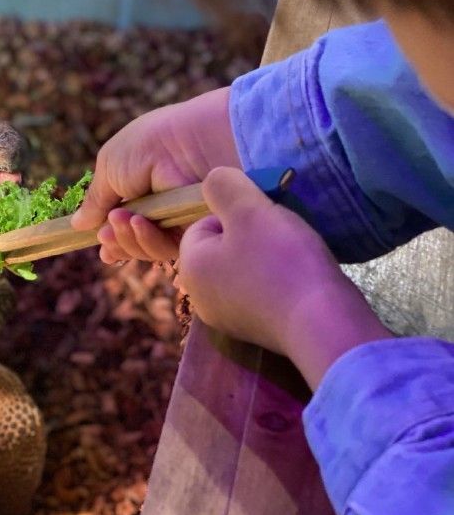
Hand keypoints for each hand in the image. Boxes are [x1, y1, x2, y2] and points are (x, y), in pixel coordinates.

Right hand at [71, 87, 239, 263]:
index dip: (108, 235)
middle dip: (114, 240)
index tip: (99, 241)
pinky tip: (138, 223)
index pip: (119, 222)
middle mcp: (156, 208)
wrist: (188, 144)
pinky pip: (163, 250)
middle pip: (129, 241)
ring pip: (143, 249)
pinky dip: (147, 240)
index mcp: (137, 189)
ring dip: (126, 239)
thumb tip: (76, 224)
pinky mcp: (190, 232)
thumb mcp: (110, 168)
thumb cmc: (149, 146)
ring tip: (121, 221)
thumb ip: (95, 200)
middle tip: (105, 234)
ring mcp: (173, 221)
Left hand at [178, 167, 392, 389]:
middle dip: (250, 235)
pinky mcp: (255, 332)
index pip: (201, 224)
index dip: (235, 214)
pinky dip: (277, 283)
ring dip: (266, 258)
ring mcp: (226, 319)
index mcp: (190, 268)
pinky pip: (260, 293)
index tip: (263, 219)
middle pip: (222, 248)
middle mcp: (199, 298)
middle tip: (281, 235)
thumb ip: (223, 186)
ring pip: (242, 269)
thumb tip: (214, 182)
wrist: (323, 323)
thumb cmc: (281, 261)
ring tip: (293, 256)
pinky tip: (298, 281)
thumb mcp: (248, 209)